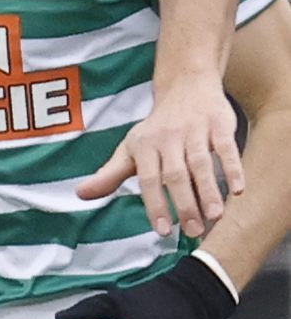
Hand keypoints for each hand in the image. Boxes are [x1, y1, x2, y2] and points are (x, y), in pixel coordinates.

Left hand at [76, 82, 242, 235]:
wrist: (185, 86)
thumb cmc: (156, 128)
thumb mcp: (130, 148)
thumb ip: (110, 174)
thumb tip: (80, 194)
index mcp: (144, 147)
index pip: (149, 180)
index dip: (155, 206)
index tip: (163, 232)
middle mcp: (168, 138)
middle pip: (176, 175)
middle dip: (184, 205)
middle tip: (194, 231)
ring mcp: (195, 130)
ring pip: (201, 163)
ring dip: (208, 190)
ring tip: (215, 216)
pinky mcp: (219, 124)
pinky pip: (227, 147)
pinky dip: (233, 167)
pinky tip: (238, 189)